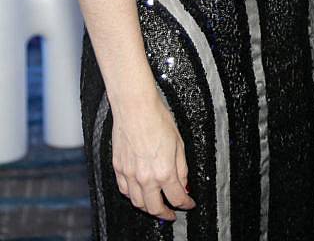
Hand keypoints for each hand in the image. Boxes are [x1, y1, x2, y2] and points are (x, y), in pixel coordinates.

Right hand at [112, 96, 195, 219]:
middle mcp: (146, 177)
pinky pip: (124, 190)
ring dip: (148, 208)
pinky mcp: (118, 168)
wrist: (135, 106)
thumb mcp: (179, 142)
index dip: (186, 203)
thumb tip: (183, 183)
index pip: (177, 197)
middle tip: (171, 214)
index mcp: (164, 171)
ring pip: (138, 203)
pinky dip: (133, 196)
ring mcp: (129, 174)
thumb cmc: (157, 118)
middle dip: (166, 214)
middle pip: (155, 208)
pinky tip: (139, 193)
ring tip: (155, 206)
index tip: (189, 203)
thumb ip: (181, 167)